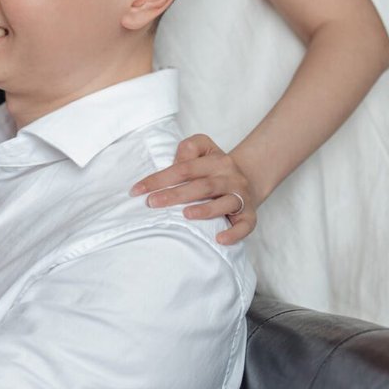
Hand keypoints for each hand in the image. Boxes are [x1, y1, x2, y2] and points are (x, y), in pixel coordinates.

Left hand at [130, 134, 256, 244]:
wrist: (250, 178)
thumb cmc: (216, 167)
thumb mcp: (204, 149)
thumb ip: (189, 149)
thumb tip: (175, 161)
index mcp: (215, 161)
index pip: (184, 169)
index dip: (160, 179)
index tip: (137, 191)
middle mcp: (230, 177)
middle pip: (202, 186)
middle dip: (176, 195)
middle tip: (152, 203)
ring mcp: (241, 196)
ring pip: (225, 203)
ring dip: (205, 210)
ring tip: (185, 215)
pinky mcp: (250, 214)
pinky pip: (246, 225)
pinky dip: (234, 233)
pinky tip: (220, 239)